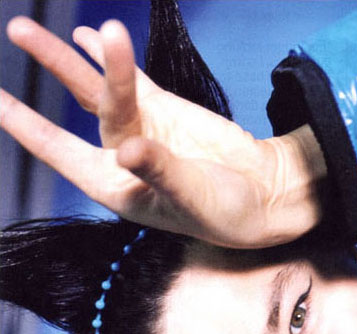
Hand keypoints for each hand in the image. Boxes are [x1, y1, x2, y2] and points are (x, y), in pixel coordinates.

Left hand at [1, 17, 325, 247]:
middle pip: (83, 107)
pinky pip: (132, 80)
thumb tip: (127, 149)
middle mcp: (121, 156)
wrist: (263, 194)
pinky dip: (111, 58)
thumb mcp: (193, 198)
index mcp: (117, 186)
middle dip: (53, 69)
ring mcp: (143, 129)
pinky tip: (90, 36)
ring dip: (75, 57)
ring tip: (40, 27)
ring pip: (104, 87)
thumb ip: (161, 171)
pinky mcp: (166, 111)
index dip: (26, 127)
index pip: (61, 153)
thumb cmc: (226, 213)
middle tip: (21, 31)